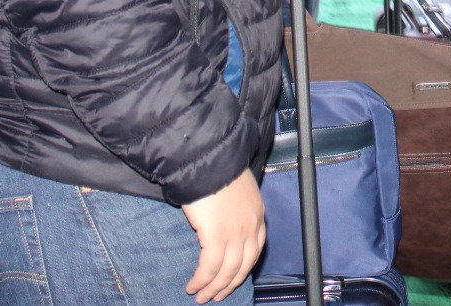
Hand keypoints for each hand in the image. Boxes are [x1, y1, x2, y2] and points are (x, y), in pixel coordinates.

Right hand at [181, 168, 264, 303]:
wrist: (208, 157)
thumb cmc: (216, 167)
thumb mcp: (236, 187)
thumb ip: (235, 207)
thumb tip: (224, 220)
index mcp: (258, 213)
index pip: (255, 250)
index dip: (243, 269)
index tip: (232, 279)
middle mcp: (251, 225)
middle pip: (243, 266)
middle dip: (227, 284)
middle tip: (214, 296)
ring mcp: (236, 231)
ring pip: (227, 271)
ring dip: (213, 288)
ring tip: (200, 296)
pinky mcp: (217, 234)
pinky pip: (210, 267)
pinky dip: (201, 280)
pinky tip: (193, 285)